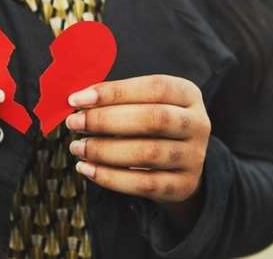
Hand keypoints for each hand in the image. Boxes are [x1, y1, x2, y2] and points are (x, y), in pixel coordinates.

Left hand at [66, 75, 209, 205]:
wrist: (181, 164)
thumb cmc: (153, 126)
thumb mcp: (147, 103)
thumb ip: (119, 98)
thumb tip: (78, 99)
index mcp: (188, 94)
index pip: (155, 87)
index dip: (115, 92)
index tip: (78, 99)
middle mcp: (197, 124)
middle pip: (154, 119)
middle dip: (107, 120)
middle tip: (75, 122)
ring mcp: (194, 156)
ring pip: (148, 154)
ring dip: (105, 150)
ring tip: (78, 147)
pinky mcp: (183, 185)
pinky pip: (144, 183)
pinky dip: (110, 178)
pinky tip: (87, 169)